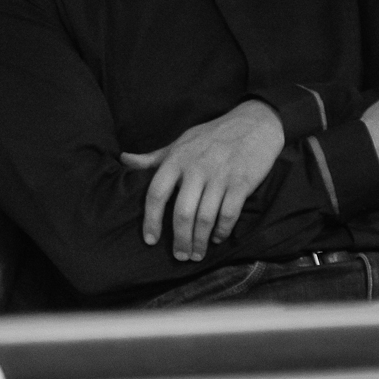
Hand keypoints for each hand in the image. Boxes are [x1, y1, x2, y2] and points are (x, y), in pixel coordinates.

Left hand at [122, 99, 285, 262]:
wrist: (255, 121)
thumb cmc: (213, 136)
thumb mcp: (180, 143)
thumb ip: (153, 157)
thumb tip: (123, 160)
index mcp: (177, 159)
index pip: (156, 193)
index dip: (151, 220)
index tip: (150, 240)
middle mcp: (196, 167)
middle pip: (182, 213)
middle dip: (180, 240)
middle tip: (179, 256)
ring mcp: (220, 175)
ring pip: (205, 217)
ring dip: (200, 241)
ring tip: (196, 254)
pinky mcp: (242, 181)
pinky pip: (229, 213)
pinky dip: (222, 230)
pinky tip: (218, 238)